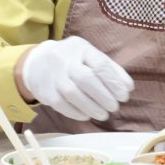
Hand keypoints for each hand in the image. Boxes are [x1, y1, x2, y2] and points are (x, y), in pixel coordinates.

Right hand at [18, 35, 133, 121]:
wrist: (37, 63)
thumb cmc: (72, 61)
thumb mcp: (90, 56)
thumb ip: (111, 69)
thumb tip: (128, 87)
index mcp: (81, 48)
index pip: (100, 64)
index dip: (114, 82)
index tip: (124, 95)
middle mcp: (65, 60)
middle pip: (87, 79)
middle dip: (104, 96)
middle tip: (114, 107)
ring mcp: (54, 76)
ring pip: (74, 94)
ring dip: (92, 108)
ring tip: (103, 114)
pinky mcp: (46, 92)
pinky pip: (63, 105)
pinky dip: (77, 113)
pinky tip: (87, 115)